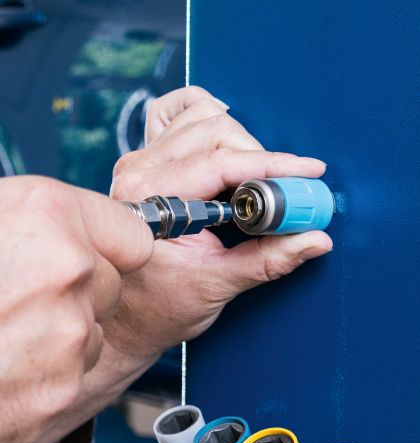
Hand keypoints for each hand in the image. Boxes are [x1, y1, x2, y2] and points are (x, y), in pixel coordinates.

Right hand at [0, 176, 152, 442]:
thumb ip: (43, 220)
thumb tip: (79, 231)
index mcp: (48, 215)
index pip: (133, 236)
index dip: (109, 248)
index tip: (93, 256)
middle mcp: (69, 270)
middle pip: (113, 286)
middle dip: (80, 293)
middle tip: (21, 297)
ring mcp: (69, 333)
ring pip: (91, 332)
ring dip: (60, 335)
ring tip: (4, 333)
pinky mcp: (61, 388)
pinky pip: (72, 374)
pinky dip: (45, 376)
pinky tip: (4, 365)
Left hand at [107, 86, 331, 356]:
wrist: (126, 318)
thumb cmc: (157, 307)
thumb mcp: (216, 286)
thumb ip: (267, 259)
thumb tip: (313, 239)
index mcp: (151, 201)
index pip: (223, 164)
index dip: (274, 167)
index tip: (307, 174)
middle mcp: (139, 173)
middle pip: (218, 134)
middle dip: (262, 161)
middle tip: (289, 192)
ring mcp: (139, 163)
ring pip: (203, 117)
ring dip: (241, 141)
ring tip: (257, 179)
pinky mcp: (145, 162)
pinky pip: (174, 112)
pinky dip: (203, 114)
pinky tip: (222, 137)